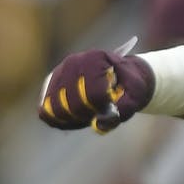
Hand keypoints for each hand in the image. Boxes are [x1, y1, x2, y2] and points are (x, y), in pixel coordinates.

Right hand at [38, 38, 154, 133]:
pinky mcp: (49, 86)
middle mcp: (73, 62)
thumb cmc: (131, 85)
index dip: (103, 108)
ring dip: (75, 119)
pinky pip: (47, 113)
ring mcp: (58, 73)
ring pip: (55, 110)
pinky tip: (79, 116)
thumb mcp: (137, 95)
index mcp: (96, 59)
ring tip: (92, 113)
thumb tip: (97, 125)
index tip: (112, 104)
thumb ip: (123, 109)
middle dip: (88, 115)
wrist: (123, 76)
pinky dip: (62, 121)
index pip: (93, 95)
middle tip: (102, 111)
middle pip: (72, 104)